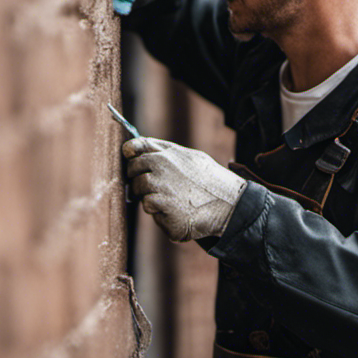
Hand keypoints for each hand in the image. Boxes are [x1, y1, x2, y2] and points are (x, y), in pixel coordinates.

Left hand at [123, 137, 245, 241]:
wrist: (228, 204)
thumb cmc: (211, 181)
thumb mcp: (193, 158)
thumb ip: (169, 152)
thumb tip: (145, 148)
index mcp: (169, 154)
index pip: (138, 146)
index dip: (130, 151)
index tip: (129, 156)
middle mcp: (161, 167)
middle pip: (133, 170)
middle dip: (138, 178)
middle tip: (154, 186)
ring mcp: (160, 187)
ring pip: (139, 190)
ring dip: (149, 195)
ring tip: (171, 199)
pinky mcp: (162, 207)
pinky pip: (149, 208)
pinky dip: (159, 211)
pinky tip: (175, 210)